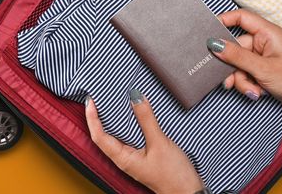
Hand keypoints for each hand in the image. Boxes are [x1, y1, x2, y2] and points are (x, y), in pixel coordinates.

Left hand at [85, 90, 203, 193]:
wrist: (189, 192)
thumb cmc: (174, 175)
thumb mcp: (159, 143)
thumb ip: (146, 119)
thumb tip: (135, 97)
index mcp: (122, 158)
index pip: (98, 136)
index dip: (92, 117)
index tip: (91, 101)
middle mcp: (124, 158)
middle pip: (104, 135)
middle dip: (99, 116)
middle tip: (98, 97)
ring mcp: (132, 157)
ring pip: (117, 135)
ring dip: (113, 119)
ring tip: (111, 102)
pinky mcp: (142, 155)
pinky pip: (129, 136)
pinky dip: (127, 124)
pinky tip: (132, 114)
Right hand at [207, 9, 281, 112]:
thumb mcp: (262, 68)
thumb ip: (236, 56)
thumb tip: (213, 44)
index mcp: (267, 33)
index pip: (241, 17)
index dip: (223, 21)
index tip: (208, 33)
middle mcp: (263, 42)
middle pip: (235, 48)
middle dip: (233, 67)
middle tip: (229, 80)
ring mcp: (262, 56)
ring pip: (238, 64)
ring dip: (241, 79)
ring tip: (252, 90)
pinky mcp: (262, 69)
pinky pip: (245, 73)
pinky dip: (247, 84)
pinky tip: (256, 92)